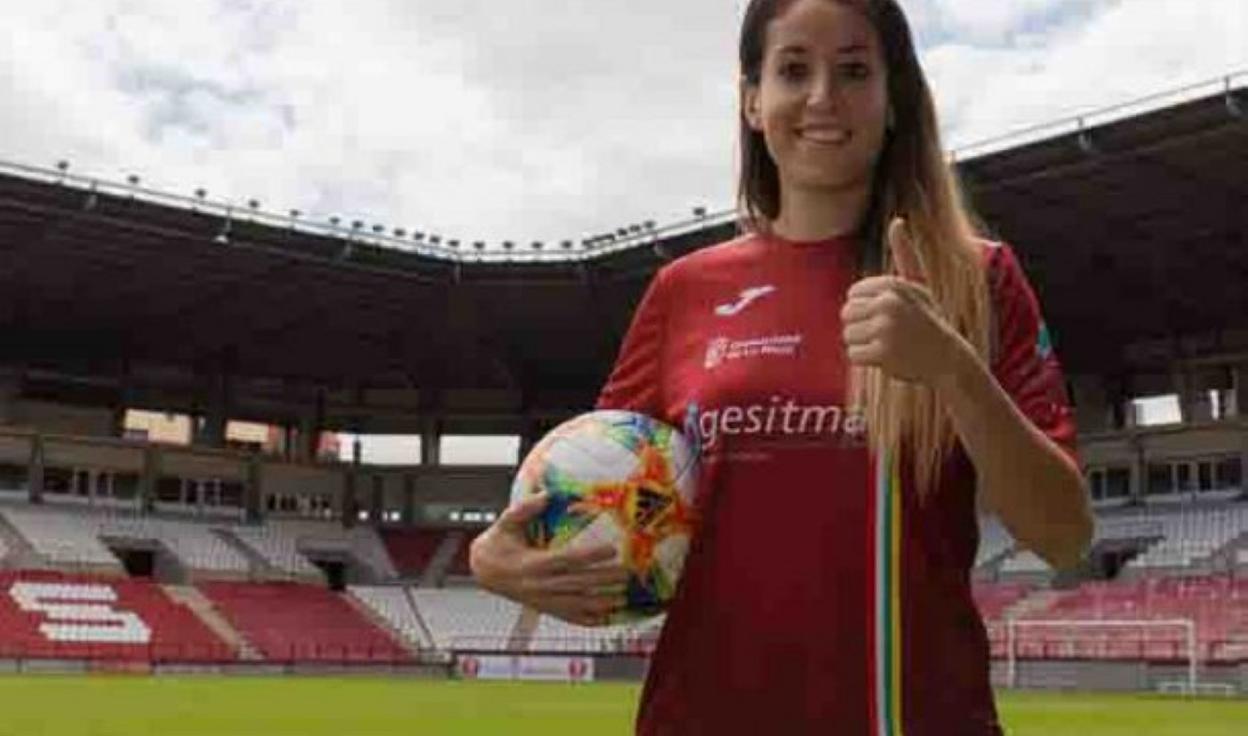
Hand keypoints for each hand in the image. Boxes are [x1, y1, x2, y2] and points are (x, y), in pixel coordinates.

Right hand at [469, 492, 629, 626]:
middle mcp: (539, 585)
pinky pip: (568, 617)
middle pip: (577, 583)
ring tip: (622, 597)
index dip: (590, 555)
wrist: (482, 570)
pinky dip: (587, 619)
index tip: (611, 549)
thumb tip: (544, 495)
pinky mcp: (543, 608)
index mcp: (532, 564)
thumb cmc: (497, 544)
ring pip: (576, 603)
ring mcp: (542, 600)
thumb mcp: (505, 523)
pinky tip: (604, 618)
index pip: (567, 560)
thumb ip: (523, 510)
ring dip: (600, 601)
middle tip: (626, 572)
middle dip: (603, 578)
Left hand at [840, 217, 969, 384]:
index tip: (888, 315)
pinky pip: (853, 355)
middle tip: (887, 333)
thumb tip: (897, 220)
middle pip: (846, 314)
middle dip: (862, 326)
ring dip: (864, 344)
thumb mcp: (918, 284)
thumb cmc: (929, 319)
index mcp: (893, 284)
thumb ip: (904, 253)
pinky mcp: (883, 353)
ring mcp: (885, 328)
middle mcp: (889, 303)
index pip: (852, 295)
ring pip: (848, 335)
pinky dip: (866, 360)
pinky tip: (887, 358)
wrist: (948, 358)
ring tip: (888, 344)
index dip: (866, 308)